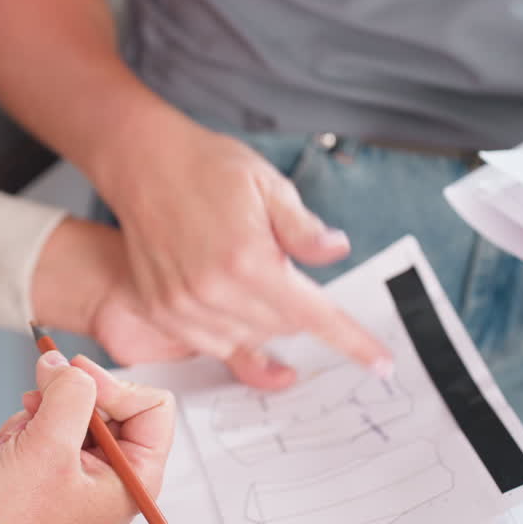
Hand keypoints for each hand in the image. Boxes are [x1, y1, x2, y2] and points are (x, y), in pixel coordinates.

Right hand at [0, 351, 174, 523]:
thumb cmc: (16, 514)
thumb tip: (65, 364)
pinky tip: (13, 444)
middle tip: (39, 405)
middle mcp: (119, 472)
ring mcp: (89, 466)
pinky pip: (54, 418)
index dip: (115, 387)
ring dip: (43, 411)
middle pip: (113, 401)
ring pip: (77, 405)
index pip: (152, 406)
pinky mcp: (61, 460)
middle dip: (69, 400)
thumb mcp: (50, 443)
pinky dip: (30, 422)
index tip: (77, 379)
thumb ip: (69, 392)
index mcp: (137, 477)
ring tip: (22, 436)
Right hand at [95, 120, 391, 382]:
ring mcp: (183, 305)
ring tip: (247, 272)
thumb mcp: (269, 185)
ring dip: (262, 318)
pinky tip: (226, 292)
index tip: (379, 362)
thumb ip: (304, 229)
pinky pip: (210, 342)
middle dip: (297, 307)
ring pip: (247, 340)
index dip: (351, 341)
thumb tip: (338, 251)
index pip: (314, 315)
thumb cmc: (207, 167)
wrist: (143, 162)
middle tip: (282, 267)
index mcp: (249, 260)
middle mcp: (214, 290)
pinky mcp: (162, 309)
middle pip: (283, 328)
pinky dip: (229, 327)